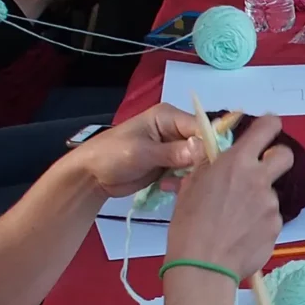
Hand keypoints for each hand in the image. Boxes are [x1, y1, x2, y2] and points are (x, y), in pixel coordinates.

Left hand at [69, 104, 214, 196]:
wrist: (91, 176)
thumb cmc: (112, 155)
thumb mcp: (143, 152)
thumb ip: (174, 152)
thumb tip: (204, 149)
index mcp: (168, 116)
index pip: (200, 126)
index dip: (210, 144)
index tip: (212, 165)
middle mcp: (174, 129)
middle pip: (202, 144)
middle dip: (200, 162)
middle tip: (190, 179)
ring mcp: (173, 148)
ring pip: (196, 161)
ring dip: (189, 175)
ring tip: (172, 184)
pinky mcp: (169, 165)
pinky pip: (186, 172)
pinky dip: (181, 181)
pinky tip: (167, 187)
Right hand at [164, 115, 297, 277]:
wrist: (202, 266)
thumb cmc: (188, 225)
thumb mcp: (190, 187)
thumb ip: (208, 167)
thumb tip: (214, 157)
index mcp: (236, 162)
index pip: (267, 128)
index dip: (270, 125)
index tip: (268, 127)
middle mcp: (259, 179)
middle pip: (285, 156)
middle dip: (276, 159)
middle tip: (260, 171)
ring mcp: (271, 205)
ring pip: (272, 194)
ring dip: (258, 200)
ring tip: (235, 220)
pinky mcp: (277, 228)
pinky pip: (270, 219)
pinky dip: (259, 224)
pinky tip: (240, 236)